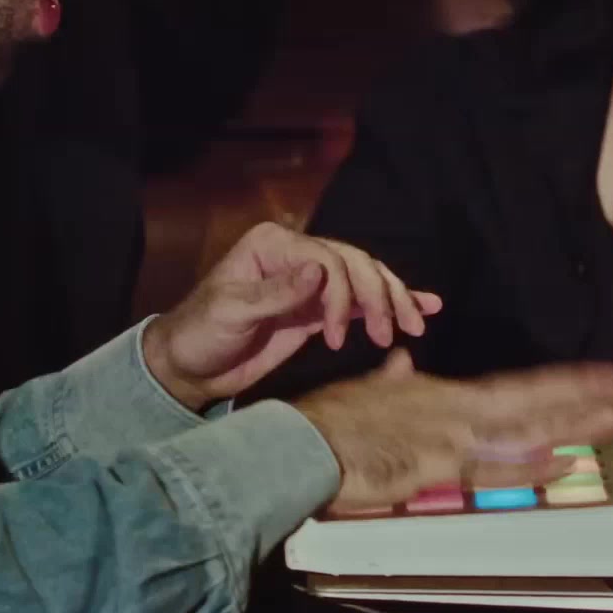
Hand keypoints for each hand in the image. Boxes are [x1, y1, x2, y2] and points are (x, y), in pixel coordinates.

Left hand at [141, 222, 441, 411]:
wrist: (189, 367)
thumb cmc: (200, 334)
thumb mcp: (231, 312)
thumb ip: (276, 294)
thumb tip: (320, 272)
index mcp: (273, 245)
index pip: (327, 258)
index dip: (341, 294)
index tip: (334, 338)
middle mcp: (296, 255)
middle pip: (354, 264)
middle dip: (379, 296)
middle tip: (390, 333)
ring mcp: (309, 282)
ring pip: (364, 279)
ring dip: (393, 299)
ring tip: (415, 325)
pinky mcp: (316, 309)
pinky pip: (359, 302)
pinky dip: (389, 304)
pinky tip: (423, 309)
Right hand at [291, 350, 612, 513]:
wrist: (304, 442)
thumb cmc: (330, 418)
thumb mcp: (365, 390)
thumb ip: (391, 380)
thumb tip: (402, 364)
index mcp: (436, 392)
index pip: (505, 387)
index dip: (550, 385)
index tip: (588, 379)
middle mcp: (450, 409)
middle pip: (523, 400)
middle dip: (572, 396)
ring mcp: (447, 437)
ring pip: (518, 429)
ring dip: (565, 424)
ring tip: (607, 419)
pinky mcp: (435, 466)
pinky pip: (491, 467)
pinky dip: (526, 466)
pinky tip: (559, 465)